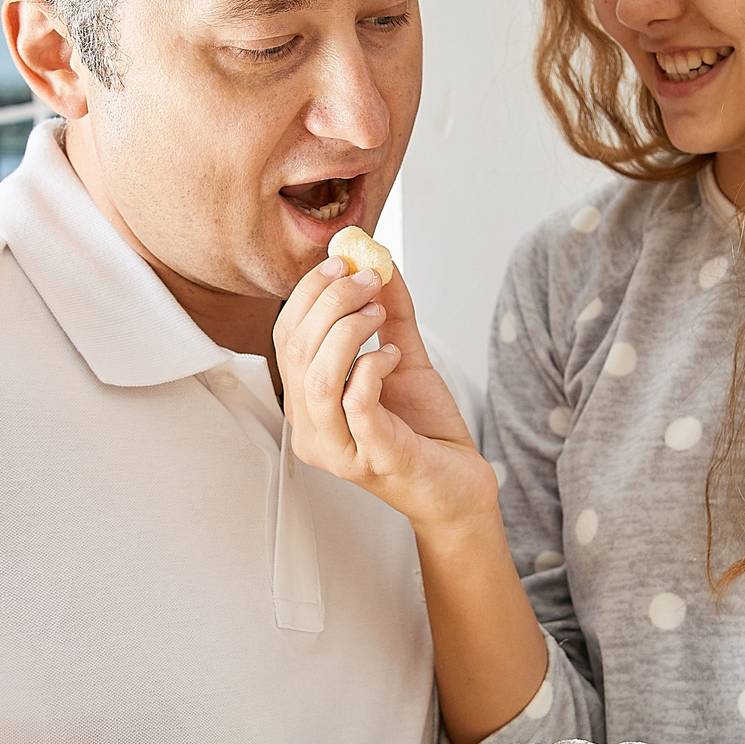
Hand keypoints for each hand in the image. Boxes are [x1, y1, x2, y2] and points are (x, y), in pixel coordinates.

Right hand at [275, 254, 494, 533]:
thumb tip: (379, 259)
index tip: (342, 262)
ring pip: (318, 378)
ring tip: (380, 310)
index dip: (309, 294)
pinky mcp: (371, 458)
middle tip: (368, 278)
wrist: (459, 484)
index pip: (285, 339)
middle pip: (297, 352)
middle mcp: (310, 429)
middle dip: (332, 302)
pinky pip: (356, 402)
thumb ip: (390, 312)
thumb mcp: (404, 356)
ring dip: (349, 329)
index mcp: (305, 403)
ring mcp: (337, 448)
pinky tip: (394, 355)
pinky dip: (374, 366)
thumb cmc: (424, 428)